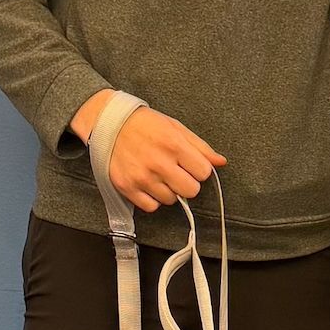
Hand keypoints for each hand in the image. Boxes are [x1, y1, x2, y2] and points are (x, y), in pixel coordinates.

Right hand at [72, 91, 224, 212]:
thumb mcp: (175, 128)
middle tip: (176, 173)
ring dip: (169, 190)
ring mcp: (142, 177)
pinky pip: (151, 207)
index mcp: (174, 144)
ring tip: (158, 175)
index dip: (199, 170)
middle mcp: (159, 163)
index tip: (190, 165)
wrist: (109, 123)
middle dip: (187, 183)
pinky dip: (152, 199)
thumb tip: (221, 162)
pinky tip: (148, 184)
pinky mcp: (127, 187)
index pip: (203, 173)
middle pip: (191, 191)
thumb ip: (200, 147)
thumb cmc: (145, 124)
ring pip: (171, 200)